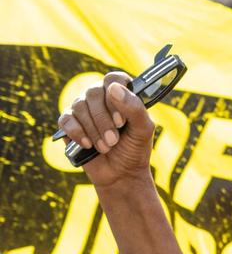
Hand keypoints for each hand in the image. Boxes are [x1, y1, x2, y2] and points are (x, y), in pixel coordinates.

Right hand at [56, 71, 155, 190]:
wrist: (121, 174)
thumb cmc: (135, 149)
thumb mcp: (143, 130)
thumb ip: (135, 108)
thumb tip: (113, 88)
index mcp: (121, 94)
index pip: (113, 79)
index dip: (115, 96)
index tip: (121, 120)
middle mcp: (100, 97)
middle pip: (93, 93)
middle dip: (103, 120)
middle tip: (114, 140)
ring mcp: (83, 109)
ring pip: (79, 107)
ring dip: (93, 130)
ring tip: (105, 147)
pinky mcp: (69, 123)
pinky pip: (66, 119)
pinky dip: (76, 132)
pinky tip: (87, 145)